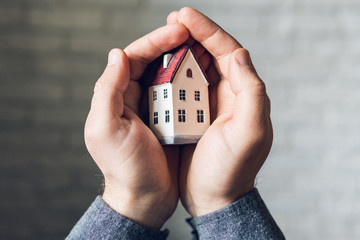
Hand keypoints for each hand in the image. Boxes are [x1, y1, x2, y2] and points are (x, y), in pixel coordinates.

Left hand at [84, 24, 188, 228]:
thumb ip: (107, 90)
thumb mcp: (107, 130)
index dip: (155, 41)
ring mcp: (153, 108)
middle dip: (172, 44)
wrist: (144, 198)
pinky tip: (203, 75)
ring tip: (202, 48)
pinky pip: (180, 94)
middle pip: (152, 61)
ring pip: (168, 75)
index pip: (134, 57)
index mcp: (116, 96)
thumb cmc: (125, 168)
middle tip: (194, 32)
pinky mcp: (169, 119)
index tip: (178, 31)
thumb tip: (118, 54)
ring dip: (184, 60)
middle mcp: (133, 98)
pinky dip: (190, 82)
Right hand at [168, 8, 272, 216]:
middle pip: (211, 54)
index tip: (184, 16)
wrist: (215, 198)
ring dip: (181, 51)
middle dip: (193, 34)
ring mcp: (210, 105)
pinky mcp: (194, 116)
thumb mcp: (249, 133)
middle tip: (172, 21)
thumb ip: (250, 91)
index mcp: (243, 94)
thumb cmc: (231, 170)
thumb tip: (239, 53)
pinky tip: (160, 68)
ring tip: (165, 38)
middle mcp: (228, 95)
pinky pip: (183, 88)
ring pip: (196, 68)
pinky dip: (172, 75)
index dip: (207, 30)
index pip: (228, 51)